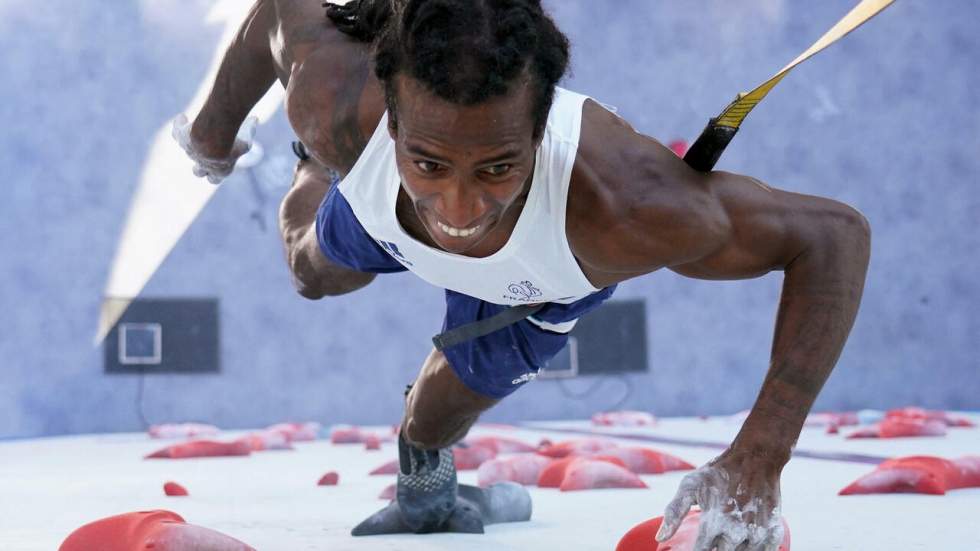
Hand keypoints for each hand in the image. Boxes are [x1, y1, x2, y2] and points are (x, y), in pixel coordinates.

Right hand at [171, 113, 256, 183]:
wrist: (213, 139)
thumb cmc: (233, 143)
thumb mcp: (246, 138)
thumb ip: (250, 129)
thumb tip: (254, 119)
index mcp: (220, 171)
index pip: (214, 180)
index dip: (215, 176)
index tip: (217, 168)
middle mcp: (204, 165)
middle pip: (197, 172)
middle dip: (199, 167)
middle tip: (203, 156)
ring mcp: (192, 153)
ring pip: (188, 151)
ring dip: (191, 143)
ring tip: (194, 130)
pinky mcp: (182, 140)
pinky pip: (177, 134)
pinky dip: (179, 125)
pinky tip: (183, 118)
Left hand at [657, 449, 784, 550]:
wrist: (756, 457)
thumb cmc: (718, 472)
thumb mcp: (690, 485)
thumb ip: (674, 512)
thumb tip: (659, 539)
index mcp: (713, 523)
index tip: (691, 546)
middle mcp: (736, 533)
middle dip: (714, 550)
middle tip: (713, 536)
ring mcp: (757, 534)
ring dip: (734, 550)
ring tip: (725, 535)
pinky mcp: (774, 532)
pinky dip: (755, 550)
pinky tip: (744, 541)